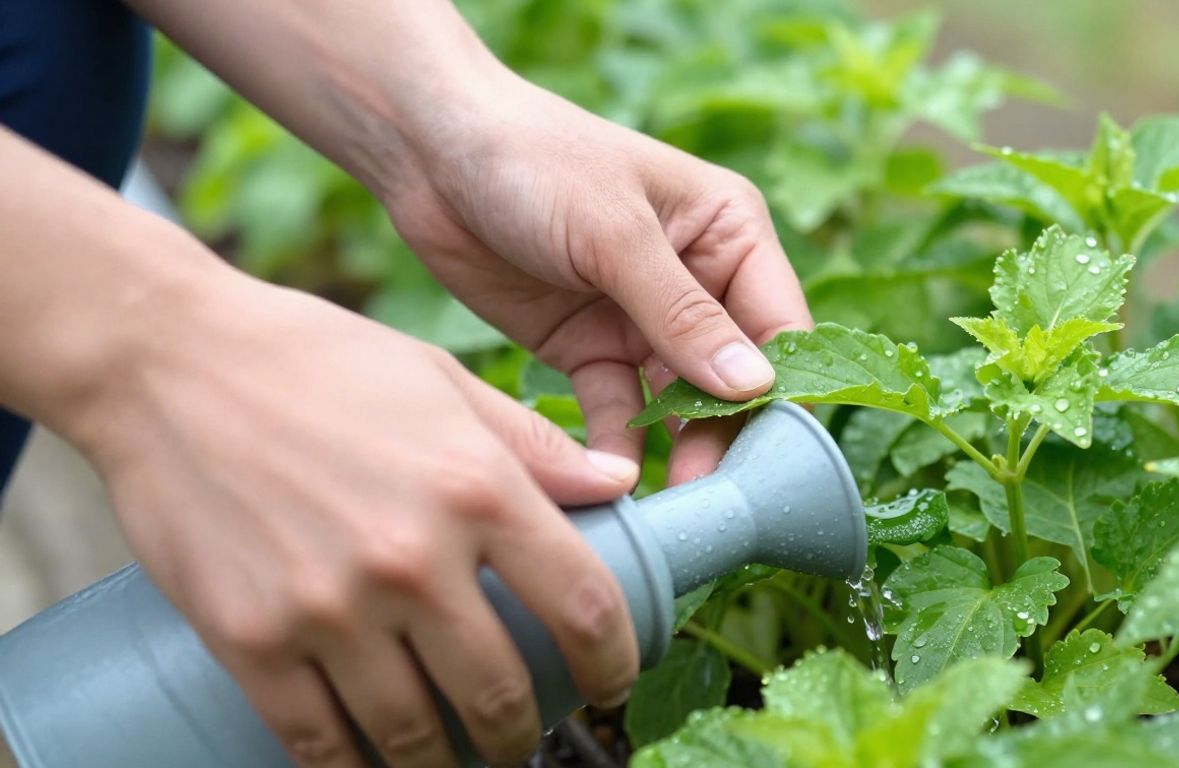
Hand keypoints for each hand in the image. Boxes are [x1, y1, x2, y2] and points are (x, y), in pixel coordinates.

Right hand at [76, 268, 642, 766]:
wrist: (166, 361)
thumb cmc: (315, 361)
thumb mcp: (442, 382)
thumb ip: (536, 445)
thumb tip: (621, 482)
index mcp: (476, 486)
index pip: (584, 605)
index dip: (613, 661)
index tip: (611, 679)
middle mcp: (412, 557)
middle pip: (500, 691)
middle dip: (523, 731)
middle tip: (522, 732)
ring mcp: (328, 606)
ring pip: (414, 735)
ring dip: (448, 763)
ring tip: (456, 756)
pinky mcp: (250, 640)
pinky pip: (317, 743)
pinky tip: (373, 766)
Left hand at [383, 69, 812, 483]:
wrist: (428, 153)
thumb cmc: (535, 160)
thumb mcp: (615, 234)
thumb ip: (682, 315)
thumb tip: (754, 388)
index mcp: (729, 233)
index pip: (779, 325)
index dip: (782, 392)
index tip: (777, 459)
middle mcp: (698, 280)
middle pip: (734, 377)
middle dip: (729, 434)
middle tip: (719, 496)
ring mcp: (642, 319)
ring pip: (679, 402)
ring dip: (678, 450)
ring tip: (678, 505)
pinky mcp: (588, 348)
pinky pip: (617, 409)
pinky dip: (618, 446)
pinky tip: (615, 482)